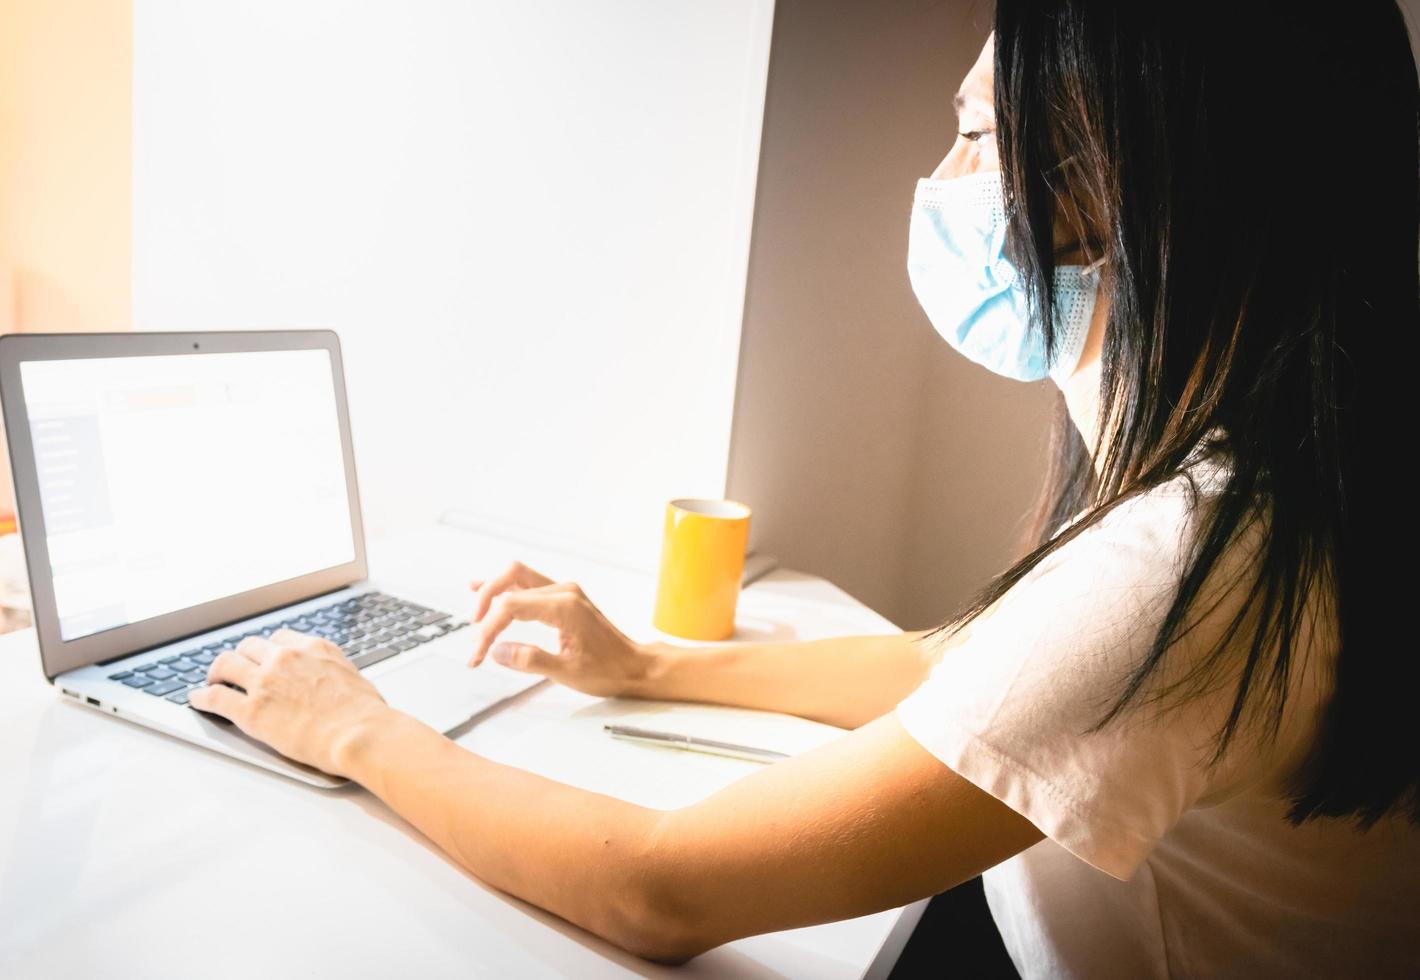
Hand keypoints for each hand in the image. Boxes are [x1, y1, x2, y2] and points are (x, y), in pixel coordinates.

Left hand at [189, 628, 395, 776]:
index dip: (267, 650)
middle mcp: (285, 658)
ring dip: (216, 672)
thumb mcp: (353, 677)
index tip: (263, 658)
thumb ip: (332, 672)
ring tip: (211, 682)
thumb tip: (331, 682)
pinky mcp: (251, 710)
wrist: (360, 733)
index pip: (279, 639)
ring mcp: (265, 682)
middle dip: (240, 658)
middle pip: (248, 647)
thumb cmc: (365, 714)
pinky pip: (215, 697)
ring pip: (225, 664)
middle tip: (234, 670)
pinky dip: (201, 697)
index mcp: (313, 648)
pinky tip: (197, 699)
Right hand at [468, 561, 652, 697]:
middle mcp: (564, 592)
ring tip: (474, 613)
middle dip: (486, 606)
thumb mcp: (566, 672)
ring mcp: (565, 591)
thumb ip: (529, 660)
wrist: (634, 666)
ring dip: (493, 593)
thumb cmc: (608, 670)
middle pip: (510, 580)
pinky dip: (506, 588)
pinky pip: (528, 583)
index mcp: (564, 607)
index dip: (489, 629)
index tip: (479, 654)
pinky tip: (485, 589)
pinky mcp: (564, 598)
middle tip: (476, 636)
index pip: (511, 606)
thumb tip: (497, 651)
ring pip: (518, 576)